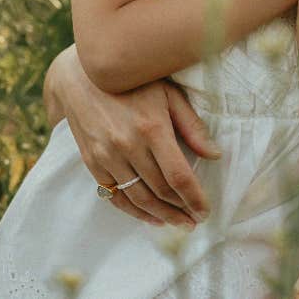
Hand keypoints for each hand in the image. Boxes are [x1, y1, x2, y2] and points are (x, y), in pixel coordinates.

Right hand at [54, 46, 219, 226]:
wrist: (83, 75)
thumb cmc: (134, 80)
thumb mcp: (168, 93)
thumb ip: (191, 125)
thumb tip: (214, 154)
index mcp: (152, 128)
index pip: (178, 175)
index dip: (194, 197)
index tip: (206, 210)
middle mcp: (128, 145)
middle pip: (159, 190)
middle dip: (181, 209)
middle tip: (195, 219)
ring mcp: (107, 156)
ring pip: (138, 198)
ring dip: (161, 215)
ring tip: (178, 222)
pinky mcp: (92, 162)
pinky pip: (115, 195)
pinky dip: (134, 211)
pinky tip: (151, 217)